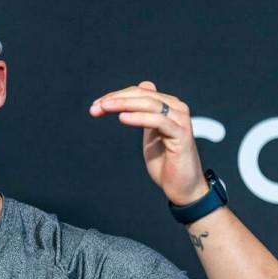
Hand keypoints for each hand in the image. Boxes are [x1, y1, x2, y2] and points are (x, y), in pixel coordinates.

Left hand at [89, 81, 209, 204]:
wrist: (182, 186)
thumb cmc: (165, 161)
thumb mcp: (150, 134)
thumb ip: (143, 115)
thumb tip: (136, 94)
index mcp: (168, 106)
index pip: (139, 92)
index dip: (117, 96)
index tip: (96, 105)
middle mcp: (176, 109)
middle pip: (143, 95)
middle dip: (116, 99)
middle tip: (95, 107)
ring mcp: (180, 121)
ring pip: (150, 104)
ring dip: (124, 104)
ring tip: (105, 108)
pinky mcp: (182, 135)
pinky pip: (158, 121)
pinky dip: (139, 118)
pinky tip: (123, 118)